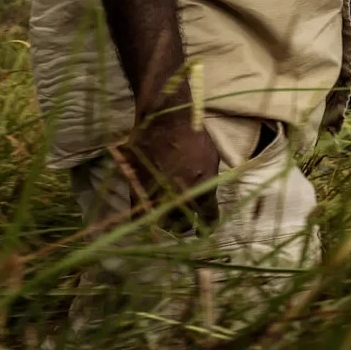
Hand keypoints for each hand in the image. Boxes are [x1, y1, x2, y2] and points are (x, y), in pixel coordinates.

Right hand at [122, 113, 221, 229]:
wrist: (166, 121)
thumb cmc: (193, 134)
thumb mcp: (212, 157)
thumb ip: (209, 180)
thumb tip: (206, 193)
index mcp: (203, 191)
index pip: (208, 220)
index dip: (207, 225)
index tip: (204, 228)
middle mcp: (181, 199)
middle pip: (182, 226)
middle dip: (184, 225)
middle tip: (183, 220)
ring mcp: (159, 197)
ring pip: (161, 224)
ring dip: (165, 222)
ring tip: (166, 216)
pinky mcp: (138, 192)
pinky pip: (138, 217)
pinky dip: (143, 219)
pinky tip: (147, 217)